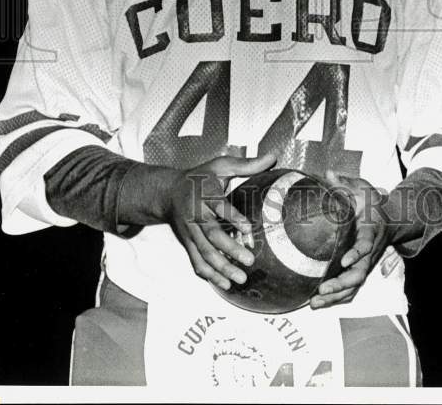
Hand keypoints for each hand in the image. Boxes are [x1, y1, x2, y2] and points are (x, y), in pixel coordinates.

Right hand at [165, 151, 276, 290]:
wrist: (168, 192)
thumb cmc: (200, 177)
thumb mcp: (221, 165)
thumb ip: (247, 164)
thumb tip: (273, 157)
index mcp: (206, 193)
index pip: (219, 206)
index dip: (233, 218)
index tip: (248, 229)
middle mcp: (196, 214)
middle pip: (212, 235)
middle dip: (230, 249)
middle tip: (250, 260)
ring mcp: (190, 232)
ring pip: (204, 253)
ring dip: (221, 268)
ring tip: (240, 279)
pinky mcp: (187, 243)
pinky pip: (197, 262)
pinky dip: (209, 275)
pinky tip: (225, 284)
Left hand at [310, 170, 392, 308]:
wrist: (391, 220)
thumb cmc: (373, 205)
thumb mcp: (363, 190)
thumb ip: (346, 184)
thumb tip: (328, 173)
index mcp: (370, 232)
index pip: (366, 245)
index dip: (357, 253)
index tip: (345, 260)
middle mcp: (369, 253)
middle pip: (359, 274)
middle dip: (341, 284)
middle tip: (322, 290)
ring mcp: (365, 264)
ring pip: (354, 286)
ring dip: (336, 297)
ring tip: (315, 303)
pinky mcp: (360, 270)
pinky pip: (351, 289)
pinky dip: (337, 299)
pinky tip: (318, 304)